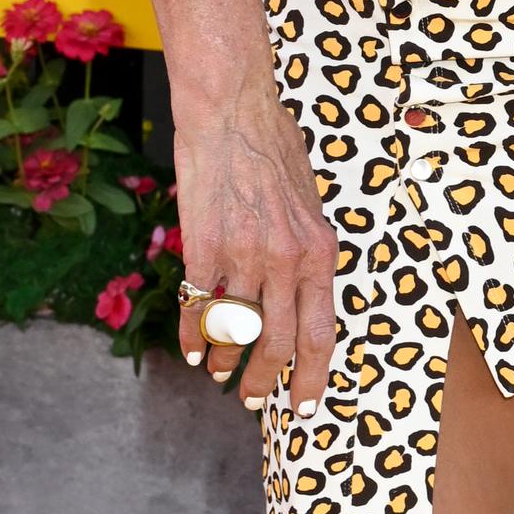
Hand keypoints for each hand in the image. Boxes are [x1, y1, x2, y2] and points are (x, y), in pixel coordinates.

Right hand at [173, 92, 338, 417]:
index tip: (304, 404)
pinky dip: (192, 335)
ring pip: (235, 333)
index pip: (322, 332)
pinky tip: (190, 347)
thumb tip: (300, 292)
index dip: (313, 376)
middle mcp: (286, 259)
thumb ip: (305, 248)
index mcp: (319, 249)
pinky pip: (197, 307)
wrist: (233, 109)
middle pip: (277, 344)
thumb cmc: (272, 145)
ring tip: (218, 370)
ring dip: (225, 359)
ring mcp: (244, 256)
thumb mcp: (308, 201)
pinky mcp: (204, 248)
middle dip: (265, 381)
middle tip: (253, 397)